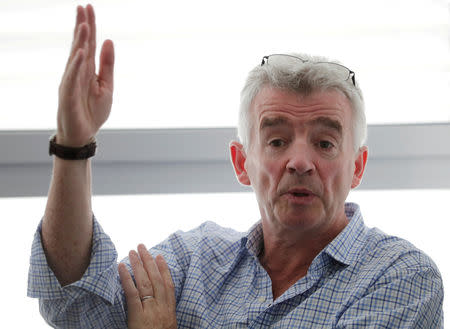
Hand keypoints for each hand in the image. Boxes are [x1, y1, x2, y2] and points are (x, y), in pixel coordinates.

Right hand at [57, 4, 113, 146]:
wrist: (84, 135)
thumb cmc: (93, 111)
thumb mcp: (106, 86)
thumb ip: (107, 65)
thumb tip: (108, 40)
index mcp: (87, 70)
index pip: (88, 44)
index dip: (89, 27)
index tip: (89, 8)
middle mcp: (77, 73)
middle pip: (79, 46)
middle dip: (82, 27)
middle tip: (83, 7)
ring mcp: (71, 83)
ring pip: (75, 59)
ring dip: (79, 42)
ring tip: (84, 25)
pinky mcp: (67, 96)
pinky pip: (72, 79)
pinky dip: (76, 66)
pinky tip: (80, 53)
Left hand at [119, 244, 176, 328]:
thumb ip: (162, 315)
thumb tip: (156, 302)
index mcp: (170, 312)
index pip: (168, 286)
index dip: (164, 269)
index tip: (159, 256)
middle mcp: (162, 309)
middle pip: (156, 279)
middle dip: (149, 261)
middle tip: (142, 246)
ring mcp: (151, 312)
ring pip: (146, 283)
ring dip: (138, 265)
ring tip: (132, 251)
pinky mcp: (138, 316)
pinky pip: (132, 294)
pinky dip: (126, 279)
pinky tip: (121, 267)